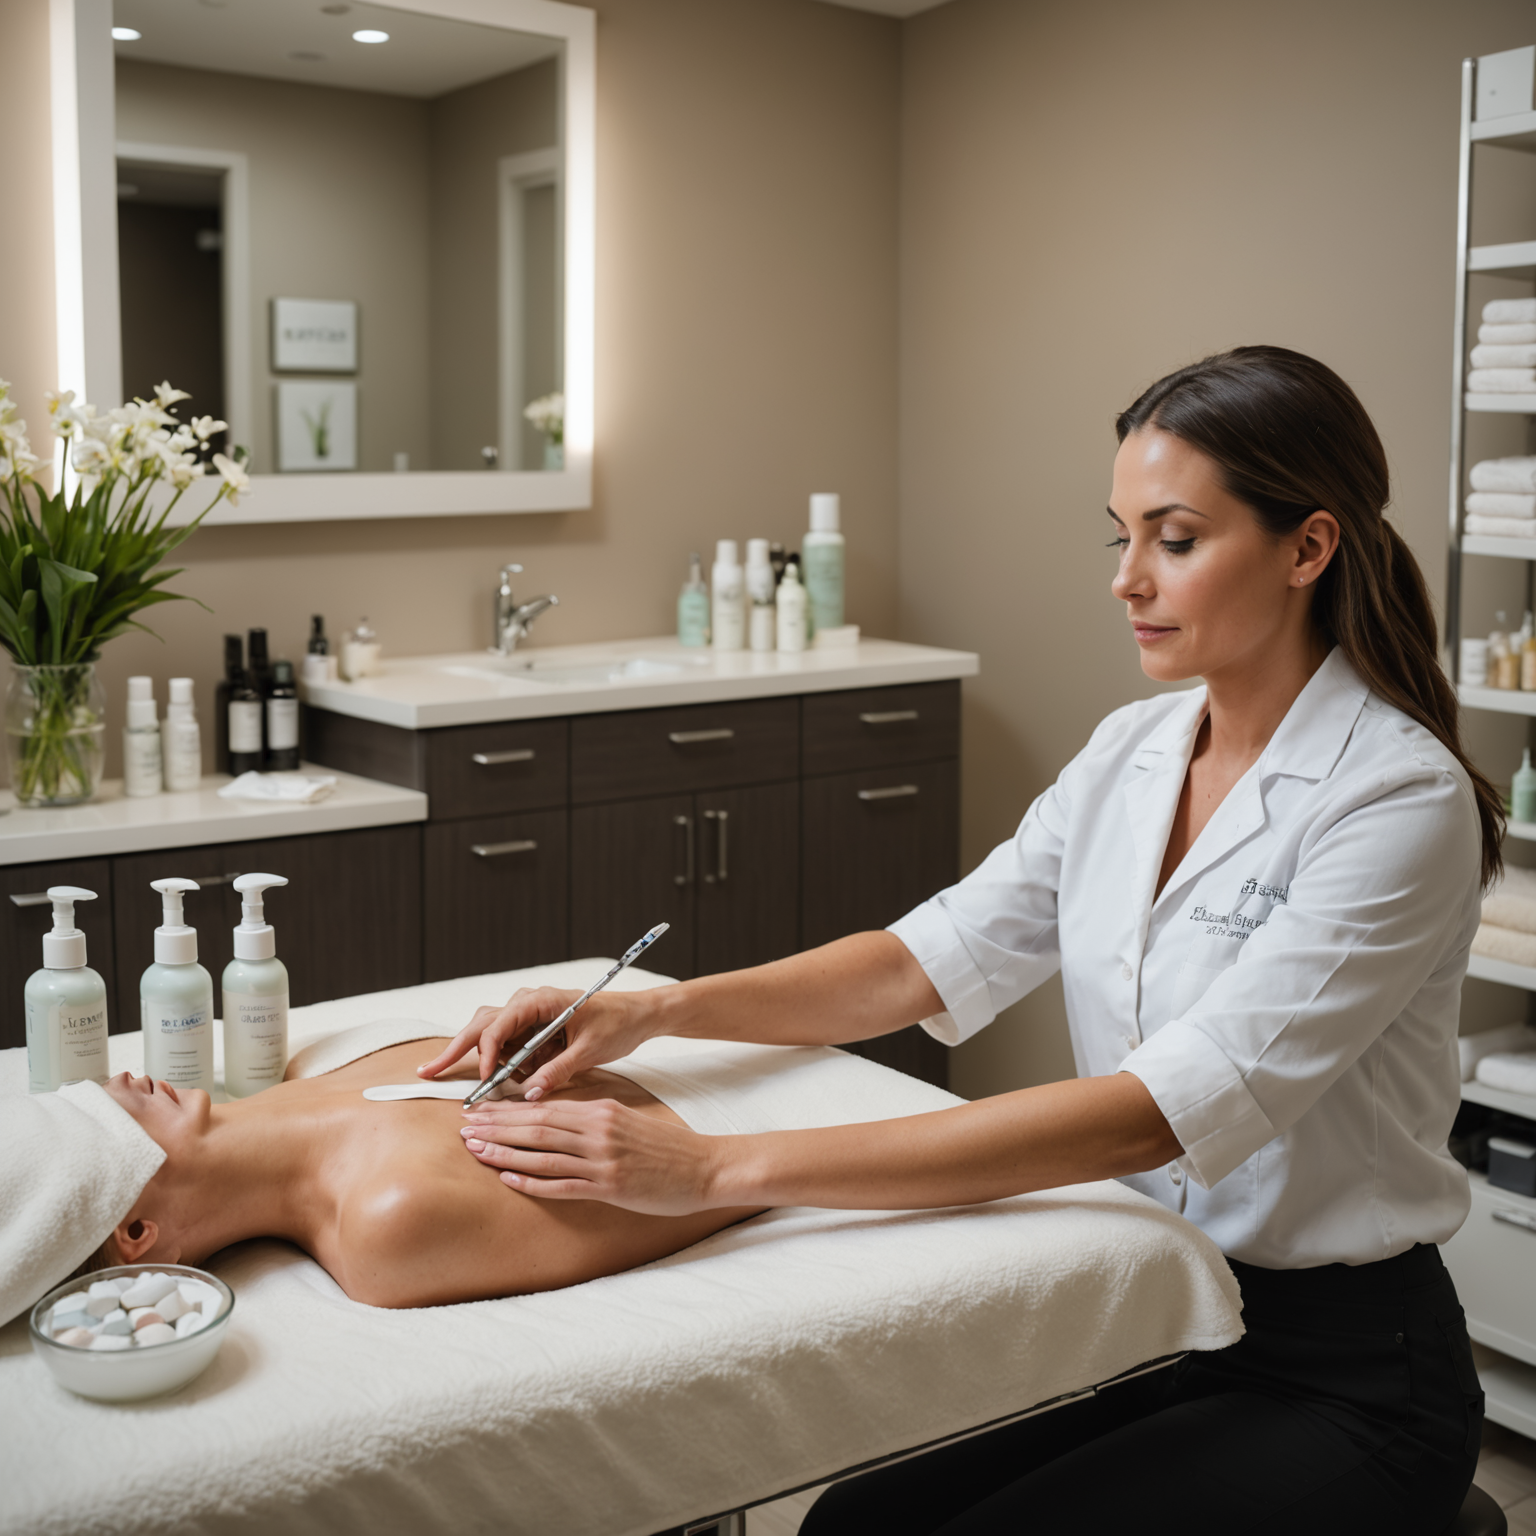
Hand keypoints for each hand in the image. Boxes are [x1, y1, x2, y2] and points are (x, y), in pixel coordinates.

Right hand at [417, 986, 662, 1098]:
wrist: (639, 1015)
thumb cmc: (618, 1024)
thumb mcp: (590, 1051)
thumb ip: (558, 1071)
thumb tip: (530, 1094)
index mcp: (541, 1000)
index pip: (498, 1024)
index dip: (486, 1054)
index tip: (485, 1082)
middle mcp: (529, 1003)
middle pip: (482, 1025)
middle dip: (454, 1049)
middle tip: (427, 1071)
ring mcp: (530, 1016)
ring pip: (492, 1036)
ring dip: (492, 1062)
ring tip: (495, 1083)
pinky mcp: (535, 1029)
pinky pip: (511, 1046)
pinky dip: (509, 1064)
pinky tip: (522, 1075)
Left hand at [460, 1098, 720, 1214]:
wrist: (705, 1166)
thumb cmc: (666, 1147)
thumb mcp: (627, 1120)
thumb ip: (593, 1119)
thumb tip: (557, 1121)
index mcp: (602, 1110)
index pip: (545, 1107)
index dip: (507, 1110)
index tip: (479, 1111)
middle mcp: (599, 1131)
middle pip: (537, 1126)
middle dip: (496, 1128)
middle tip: (463, 1129)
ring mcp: (604, 1159)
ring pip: (543, 1153)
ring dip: (505, 1153)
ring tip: (476, 1151)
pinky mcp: (611, 1187)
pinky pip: (563, 1185)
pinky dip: (533, 1182)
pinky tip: (509, 1181)